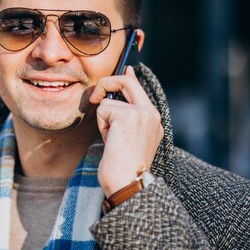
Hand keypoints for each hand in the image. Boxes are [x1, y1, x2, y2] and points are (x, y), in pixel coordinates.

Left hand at [89, 66, 163, 196]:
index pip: (140, 89)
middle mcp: (151, 113)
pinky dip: (102, 125)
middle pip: (127, 82)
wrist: (128, 182)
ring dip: (104, 121)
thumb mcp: (127, 138)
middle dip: (107, 84)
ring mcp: (142, 113)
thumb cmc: (123, 167)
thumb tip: (113, 99)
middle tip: (95, 97)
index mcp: (154, 120)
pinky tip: (110, 141)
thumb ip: (125, 116)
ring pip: (109, 102)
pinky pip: (103, 109)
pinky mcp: (128, 115)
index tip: (126, 67)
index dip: (128, 77)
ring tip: (113, 141)